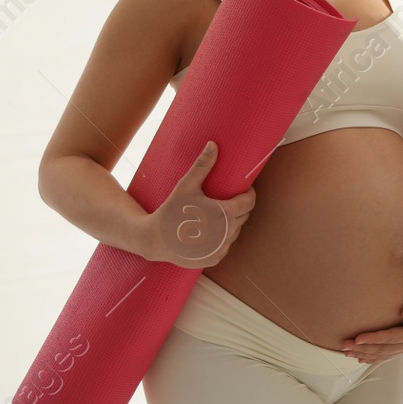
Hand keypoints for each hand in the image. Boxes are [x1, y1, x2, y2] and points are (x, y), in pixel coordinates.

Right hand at [141, 141, 256, 266]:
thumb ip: (202, 166)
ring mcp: (221, 248)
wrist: (153, 239)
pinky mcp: (214, 258)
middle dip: (238, 207)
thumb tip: (213, 144)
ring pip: (235, 232)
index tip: (241, 190)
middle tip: (225, 200)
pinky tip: (210, 232)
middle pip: (243, 216)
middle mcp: (227, 234)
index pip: (249, 201)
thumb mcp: (186, 186)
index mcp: (226, 214)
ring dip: (231, 223)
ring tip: (216, 215)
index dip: (247, 194)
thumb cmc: (170, 211)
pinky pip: (225, 246)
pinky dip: (222, 239)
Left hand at [342, 288, 402, 363]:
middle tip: (344, 345)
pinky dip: (372, 357)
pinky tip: (360, 358)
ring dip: (364, 353)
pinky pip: (386, 355)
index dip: (375, 339)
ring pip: (382, 354)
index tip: (358, 338)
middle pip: (383, 348)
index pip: (392, 338)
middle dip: (363, 348)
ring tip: (345, 352)